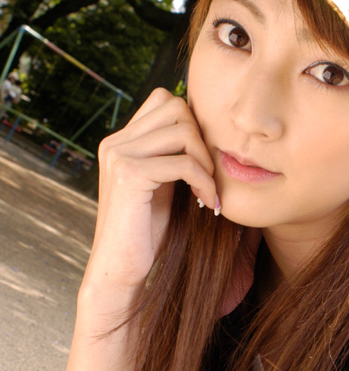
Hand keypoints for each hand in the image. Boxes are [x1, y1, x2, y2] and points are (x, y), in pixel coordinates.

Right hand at [86, 88, 217, 292]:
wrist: (121, 270)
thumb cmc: (147, 232)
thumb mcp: (163, 185)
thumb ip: (174, 155)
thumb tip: (211, 128)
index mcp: (121, 141)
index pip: (165, 100)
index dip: (193, 124)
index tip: (201, 161)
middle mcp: (115, 142)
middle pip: (176, 107)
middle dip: (202, 140)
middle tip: (209, 176)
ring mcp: (119, 156)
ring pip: (183, 131)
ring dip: (206, 161)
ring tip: (209, 190)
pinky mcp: (128, 176)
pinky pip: (183, 163)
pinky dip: (204, 182)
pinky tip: (206, 204)